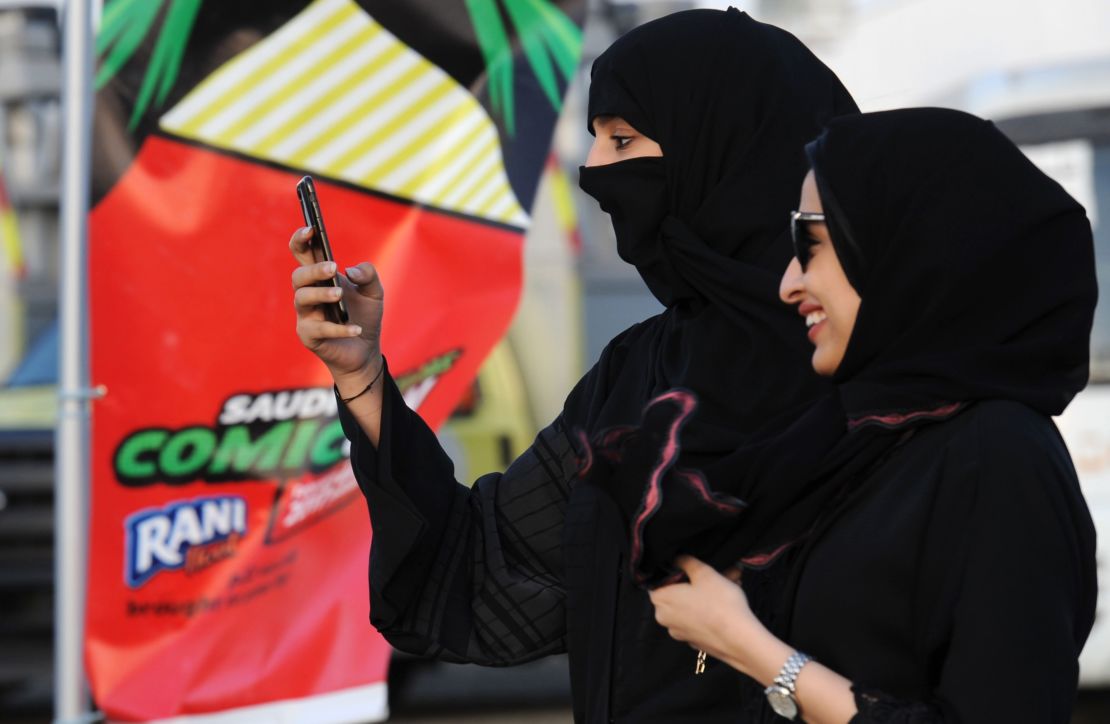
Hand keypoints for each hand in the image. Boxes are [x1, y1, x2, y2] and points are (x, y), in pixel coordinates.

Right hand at [289, 226, 383, 384]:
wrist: (365, 350)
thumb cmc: (363, 316)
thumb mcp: (374, 293)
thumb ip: (368, 275)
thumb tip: (351, 271)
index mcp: (320, 278)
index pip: (302, 253)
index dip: (301, 239)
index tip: (311, 229)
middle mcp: (308, 294)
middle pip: (298, 276)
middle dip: (314, 270)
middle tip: (333, 268)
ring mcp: (306, 315)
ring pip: (302, 299)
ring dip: (321, 294)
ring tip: (340, 295)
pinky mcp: (309, 336)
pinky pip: (319, 330)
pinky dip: (339, 329)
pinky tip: (356, 328)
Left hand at [648, 555, 765, 673]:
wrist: (740, 640)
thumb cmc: (719, 604)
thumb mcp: (704, 573)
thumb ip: (687, 562)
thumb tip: (677, 559)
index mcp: (661, 599)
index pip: (658, 580)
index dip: (674, 571)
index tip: (690, 566)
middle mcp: (665, 618)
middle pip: (676, 593)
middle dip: (695, 581)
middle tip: (716, 572)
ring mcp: (679, 632)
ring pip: (690, 605)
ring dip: (706, 594)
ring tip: (729, 582)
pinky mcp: (694, 641)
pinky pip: (698, 619)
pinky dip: (709, 610)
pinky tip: (727, 603)